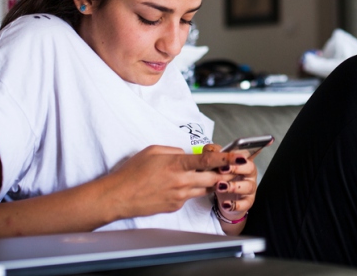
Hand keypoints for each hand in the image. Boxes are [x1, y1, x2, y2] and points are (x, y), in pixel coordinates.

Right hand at [101, 145, 234, 219]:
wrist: (118, 196)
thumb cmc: (131, 172)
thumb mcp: (152, 151)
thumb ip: (174, 150)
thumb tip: (186, 154)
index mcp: (176, 164)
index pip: (208, 161)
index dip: (226, 159)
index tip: (238, 156)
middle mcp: (181, 181)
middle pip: (212, 178)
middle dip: (222, 173)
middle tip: (227, 168)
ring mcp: (179, 196)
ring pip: (203, 189)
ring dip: (206, 182)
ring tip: (201, 175)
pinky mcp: (175, 206)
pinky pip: (189, 197)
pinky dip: (190, 190)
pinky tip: (177, 185)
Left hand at [202, 143, 258, 234]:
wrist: (224, 199)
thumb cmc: (221, 177)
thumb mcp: (215, 165)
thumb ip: (213, 154)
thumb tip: (210, 150)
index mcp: (243, 161)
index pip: (246, 153)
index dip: (240, 154)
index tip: (230, 155)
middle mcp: (249, 173)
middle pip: (250, 168)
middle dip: (236, 168)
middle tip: (222, 170)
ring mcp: (250, 188)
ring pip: (248, 186)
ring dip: (234, 186)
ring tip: (220, 187)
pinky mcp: (247, 202)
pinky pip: (244, 203)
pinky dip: (235, 204)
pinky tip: (225, 204)